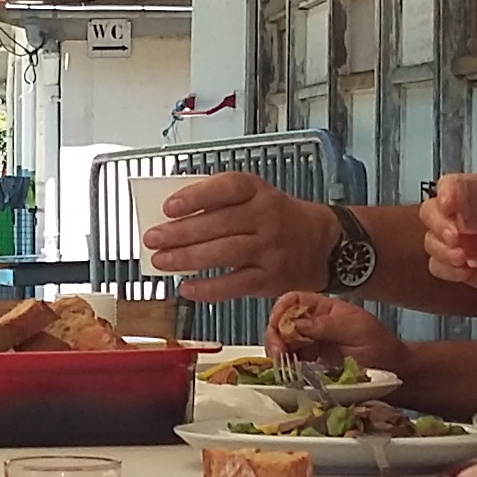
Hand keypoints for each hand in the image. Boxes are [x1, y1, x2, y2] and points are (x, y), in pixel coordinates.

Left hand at [138, 173, 334, 301]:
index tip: (169, 206)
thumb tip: (174, 217)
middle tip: (152, 239)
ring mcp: (269, 249)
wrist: (324, 244)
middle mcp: (266, 218)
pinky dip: (208, 288)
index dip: (196, 196)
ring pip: (223, 254)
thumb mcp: (256, 198)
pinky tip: (187, 287)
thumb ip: (220, 203)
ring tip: (161, 261)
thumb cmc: (279, 218)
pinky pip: (234, 284)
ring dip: (187, 259)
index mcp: (259, 192)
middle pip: (218, 224)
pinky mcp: (270, 278)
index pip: (227, 188)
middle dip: (179, 233)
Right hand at [266, 292, 401, 370]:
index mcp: (324, 310)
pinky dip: (284, 369)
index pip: (293, 301)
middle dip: (275, 337)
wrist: (394, 375)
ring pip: (281, 345)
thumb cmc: (381, 348)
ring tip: (282, 368)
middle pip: (281, 324)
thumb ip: (326, 325)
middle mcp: (313, 326)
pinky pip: (289, 364)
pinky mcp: (310, 367)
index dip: (281, 312)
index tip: (280, 329)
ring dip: (277, 355)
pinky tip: (287, 375)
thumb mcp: (357, 330)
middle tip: (278, 355)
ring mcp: (311, 347)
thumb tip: (294, 324)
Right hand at [419, 174, 476, 290]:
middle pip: (431, 210)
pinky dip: (446, 270)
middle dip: (438, 224)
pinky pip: (436, 265)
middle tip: (456, 239)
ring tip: (463, 261)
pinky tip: (463, 274)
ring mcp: (454, 240)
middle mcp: (461, 214)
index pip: (452, 184)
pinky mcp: (452, 263)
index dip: (446, 191)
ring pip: (430, 239)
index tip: (449, 204)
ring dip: (441, 250)